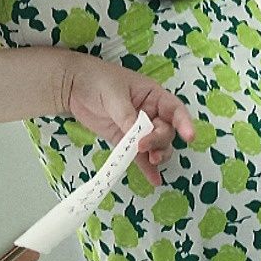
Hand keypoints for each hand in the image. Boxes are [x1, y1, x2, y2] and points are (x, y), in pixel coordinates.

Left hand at [61, 52, 195, 185]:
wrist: (72, 85)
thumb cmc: (97, 80)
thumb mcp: (114, 95)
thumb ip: (127, 116)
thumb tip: (137, 137)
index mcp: (153, 95)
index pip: (175, 110)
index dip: (184, 123)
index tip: (189, 136)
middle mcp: (151, 113)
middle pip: (165, 132)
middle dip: (159, 142)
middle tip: (143, 146)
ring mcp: (138, 129)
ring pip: (156, 146)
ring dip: (156, 155)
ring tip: (151, 161)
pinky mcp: (124, 140)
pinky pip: (138, 156)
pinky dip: (146, 168)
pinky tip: (154, 180)